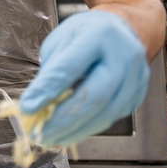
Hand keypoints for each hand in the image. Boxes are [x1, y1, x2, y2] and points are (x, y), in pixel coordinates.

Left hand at [20, 10, 149, 147]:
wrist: (122, 29)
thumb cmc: (86, 34)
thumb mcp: (61, 40)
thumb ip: (52, 70)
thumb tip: (38, 103)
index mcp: (98, 34)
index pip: (70, 67)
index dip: (47, 90)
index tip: (28, 108)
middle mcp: (123, 55)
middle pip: (94, 95)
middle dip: (64, 119)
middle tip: (41, 134)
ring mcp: (135, 76)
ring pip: (107, 113)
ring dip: (76, 131)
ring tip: (52, 138)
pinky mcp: (138, 93)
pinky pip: (113, 117)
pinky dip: (89, 128)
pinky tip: (71, 133)